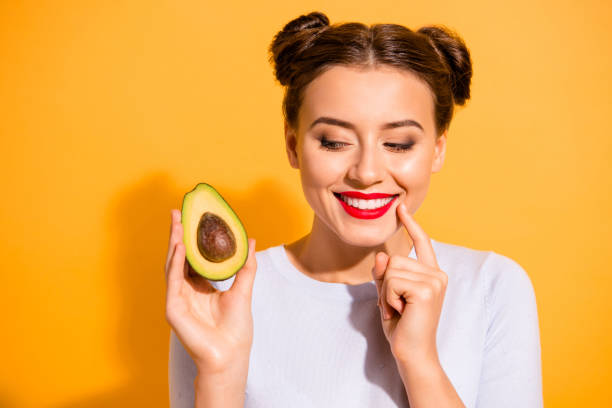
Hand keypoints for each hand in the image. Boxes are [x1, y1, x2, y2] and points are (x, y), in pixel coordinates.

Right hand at [164, 209, 256, 373]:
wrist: (231, 354)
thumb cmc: (236, 328)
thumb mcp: (243, 289)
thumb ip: (246, 265)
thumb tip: (251, 240)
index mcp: (200, 287)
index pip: (191, 257)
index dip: (190, 238)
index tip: (191, 217)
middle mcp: (186, 291)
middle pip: (178, 257)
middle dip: (177, 235)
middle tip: (177, 212)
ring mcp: (177, 300)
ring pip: (172, 266)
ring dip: (173, 243)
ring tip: (176, 223)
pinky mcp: (173, 309)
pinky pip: (172, 281)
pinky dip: (175, 263)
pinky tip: (178, 247)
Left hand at [371, 202, 447, 363]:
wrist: (412, 354)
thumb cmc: (402, 327)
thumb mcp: (388, 296)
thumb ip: (385, 275)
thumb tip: (382, 255)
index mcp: (431, 274)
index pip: (422, 243)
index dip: (410, 224)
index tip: (400, 207)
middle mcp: (437, 274)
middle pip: (395, 258)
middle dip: (385, 283)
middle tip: (396, 306)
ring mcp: (435, 281)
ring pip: (391, 269)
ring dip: (385, 293)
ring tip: (398, 310)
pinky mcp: (427, 290)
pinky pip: (391, 281)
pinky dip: (387, 299)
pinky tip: (399, 313)